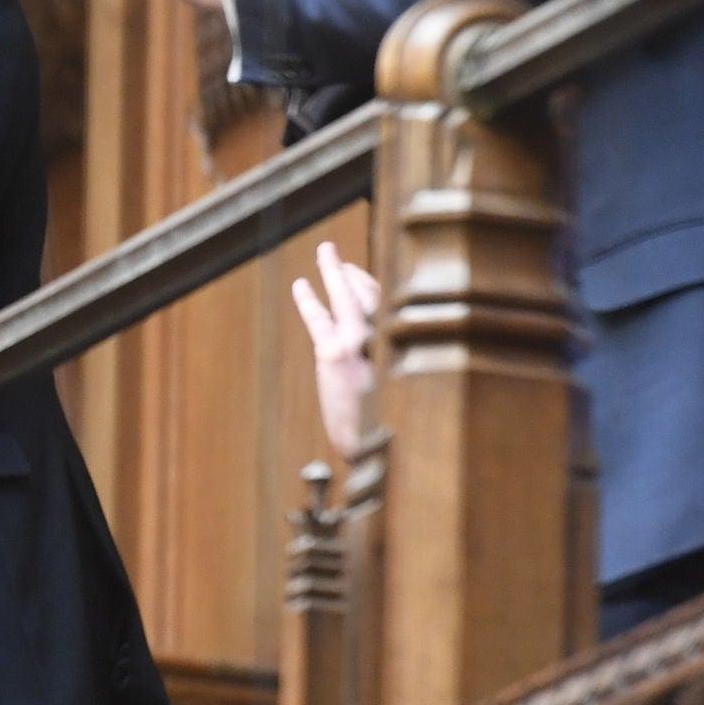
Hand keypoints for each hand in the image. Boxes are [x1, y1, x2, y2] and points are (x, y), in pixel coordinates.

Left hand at [289, 242, 381, 457]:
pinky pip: (320, 319)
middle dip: (354, 273)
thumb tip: (383, 350)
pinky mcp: (336, 355)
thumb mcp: (397, 393)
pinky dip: (310, 300)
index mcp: (402, 347)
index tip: (359, 274)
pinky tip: (301, 285)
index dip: (373, 288)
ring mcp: (360, 344)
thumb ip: (392, 364)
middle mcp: (387, 340)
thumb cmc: (389, 427)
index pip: (390, 306)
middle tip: (337, 255)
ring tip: (326, 253)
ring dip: (335, 272)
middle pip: (372, 294)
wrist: (377, 451)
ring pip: (348, 296)